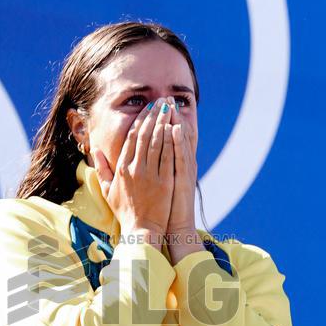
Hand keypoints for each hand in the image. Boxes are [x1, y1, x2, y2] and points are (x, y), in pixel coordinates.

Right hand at [92, 98, 173, 241]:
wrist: (141, 230)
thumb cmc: (125, 211)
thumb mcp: (107, 190)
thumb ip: (102, 169)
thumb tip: (95, 151)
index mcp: (122, 168)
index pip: (131, 138)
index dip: (140, 120)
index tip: (147, 108)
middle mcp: (135, 168)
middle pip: (145, 135)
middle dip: (153, 115)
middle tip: (161, 101)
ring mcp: (150, 174)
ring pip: (157, 142)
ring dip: (164, 122)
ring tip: (169, 108)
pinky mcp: (165, 181)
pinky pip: (168, 156)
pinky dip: (172, 140)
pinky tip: (176, 127)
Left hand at [166, 97, 197, 237]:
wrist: (175, 226)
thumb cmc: (164, 207)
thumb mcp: (160, 184)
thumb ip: (152, 168)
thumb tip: (142, 154)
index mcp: (173, 164)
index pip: (169, 137)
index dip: (164, 120)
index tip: (157, 104)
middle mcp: (181, 164)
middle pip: (176, 135)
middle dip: (170, 116)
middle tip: (167, 98)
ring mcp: (183, 171)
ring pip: (181, 142)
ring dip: (176, 122)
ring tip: (171, 106)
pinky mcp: (183, 180)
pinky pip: (181, 157)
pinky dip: (178, 143)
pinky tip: (174, 129)